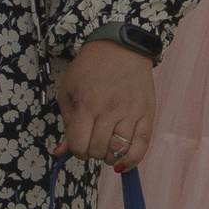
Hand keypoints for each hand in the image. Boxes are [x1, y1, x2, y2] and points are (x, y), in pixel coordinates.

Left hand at [54, 40, 157, 171]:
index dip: (76, 150)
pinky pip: (142, 146)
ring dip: (109, 155)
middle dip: (91, 152)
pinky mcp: (148, 114)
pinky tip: (122, 162)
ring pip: (118, 150)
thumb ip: (66, 124)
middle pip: (98, 150)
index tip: (78, 143)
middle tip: (92, 141)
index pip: (79, 145)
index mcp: (87, 104)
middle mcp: (111, 109)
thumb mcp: (68, 92)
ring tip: (107, 145)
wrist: (121, 47)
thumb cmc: (90, 69)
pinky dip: (131, 160)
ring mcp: (132, 112)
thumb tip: (60, 153)